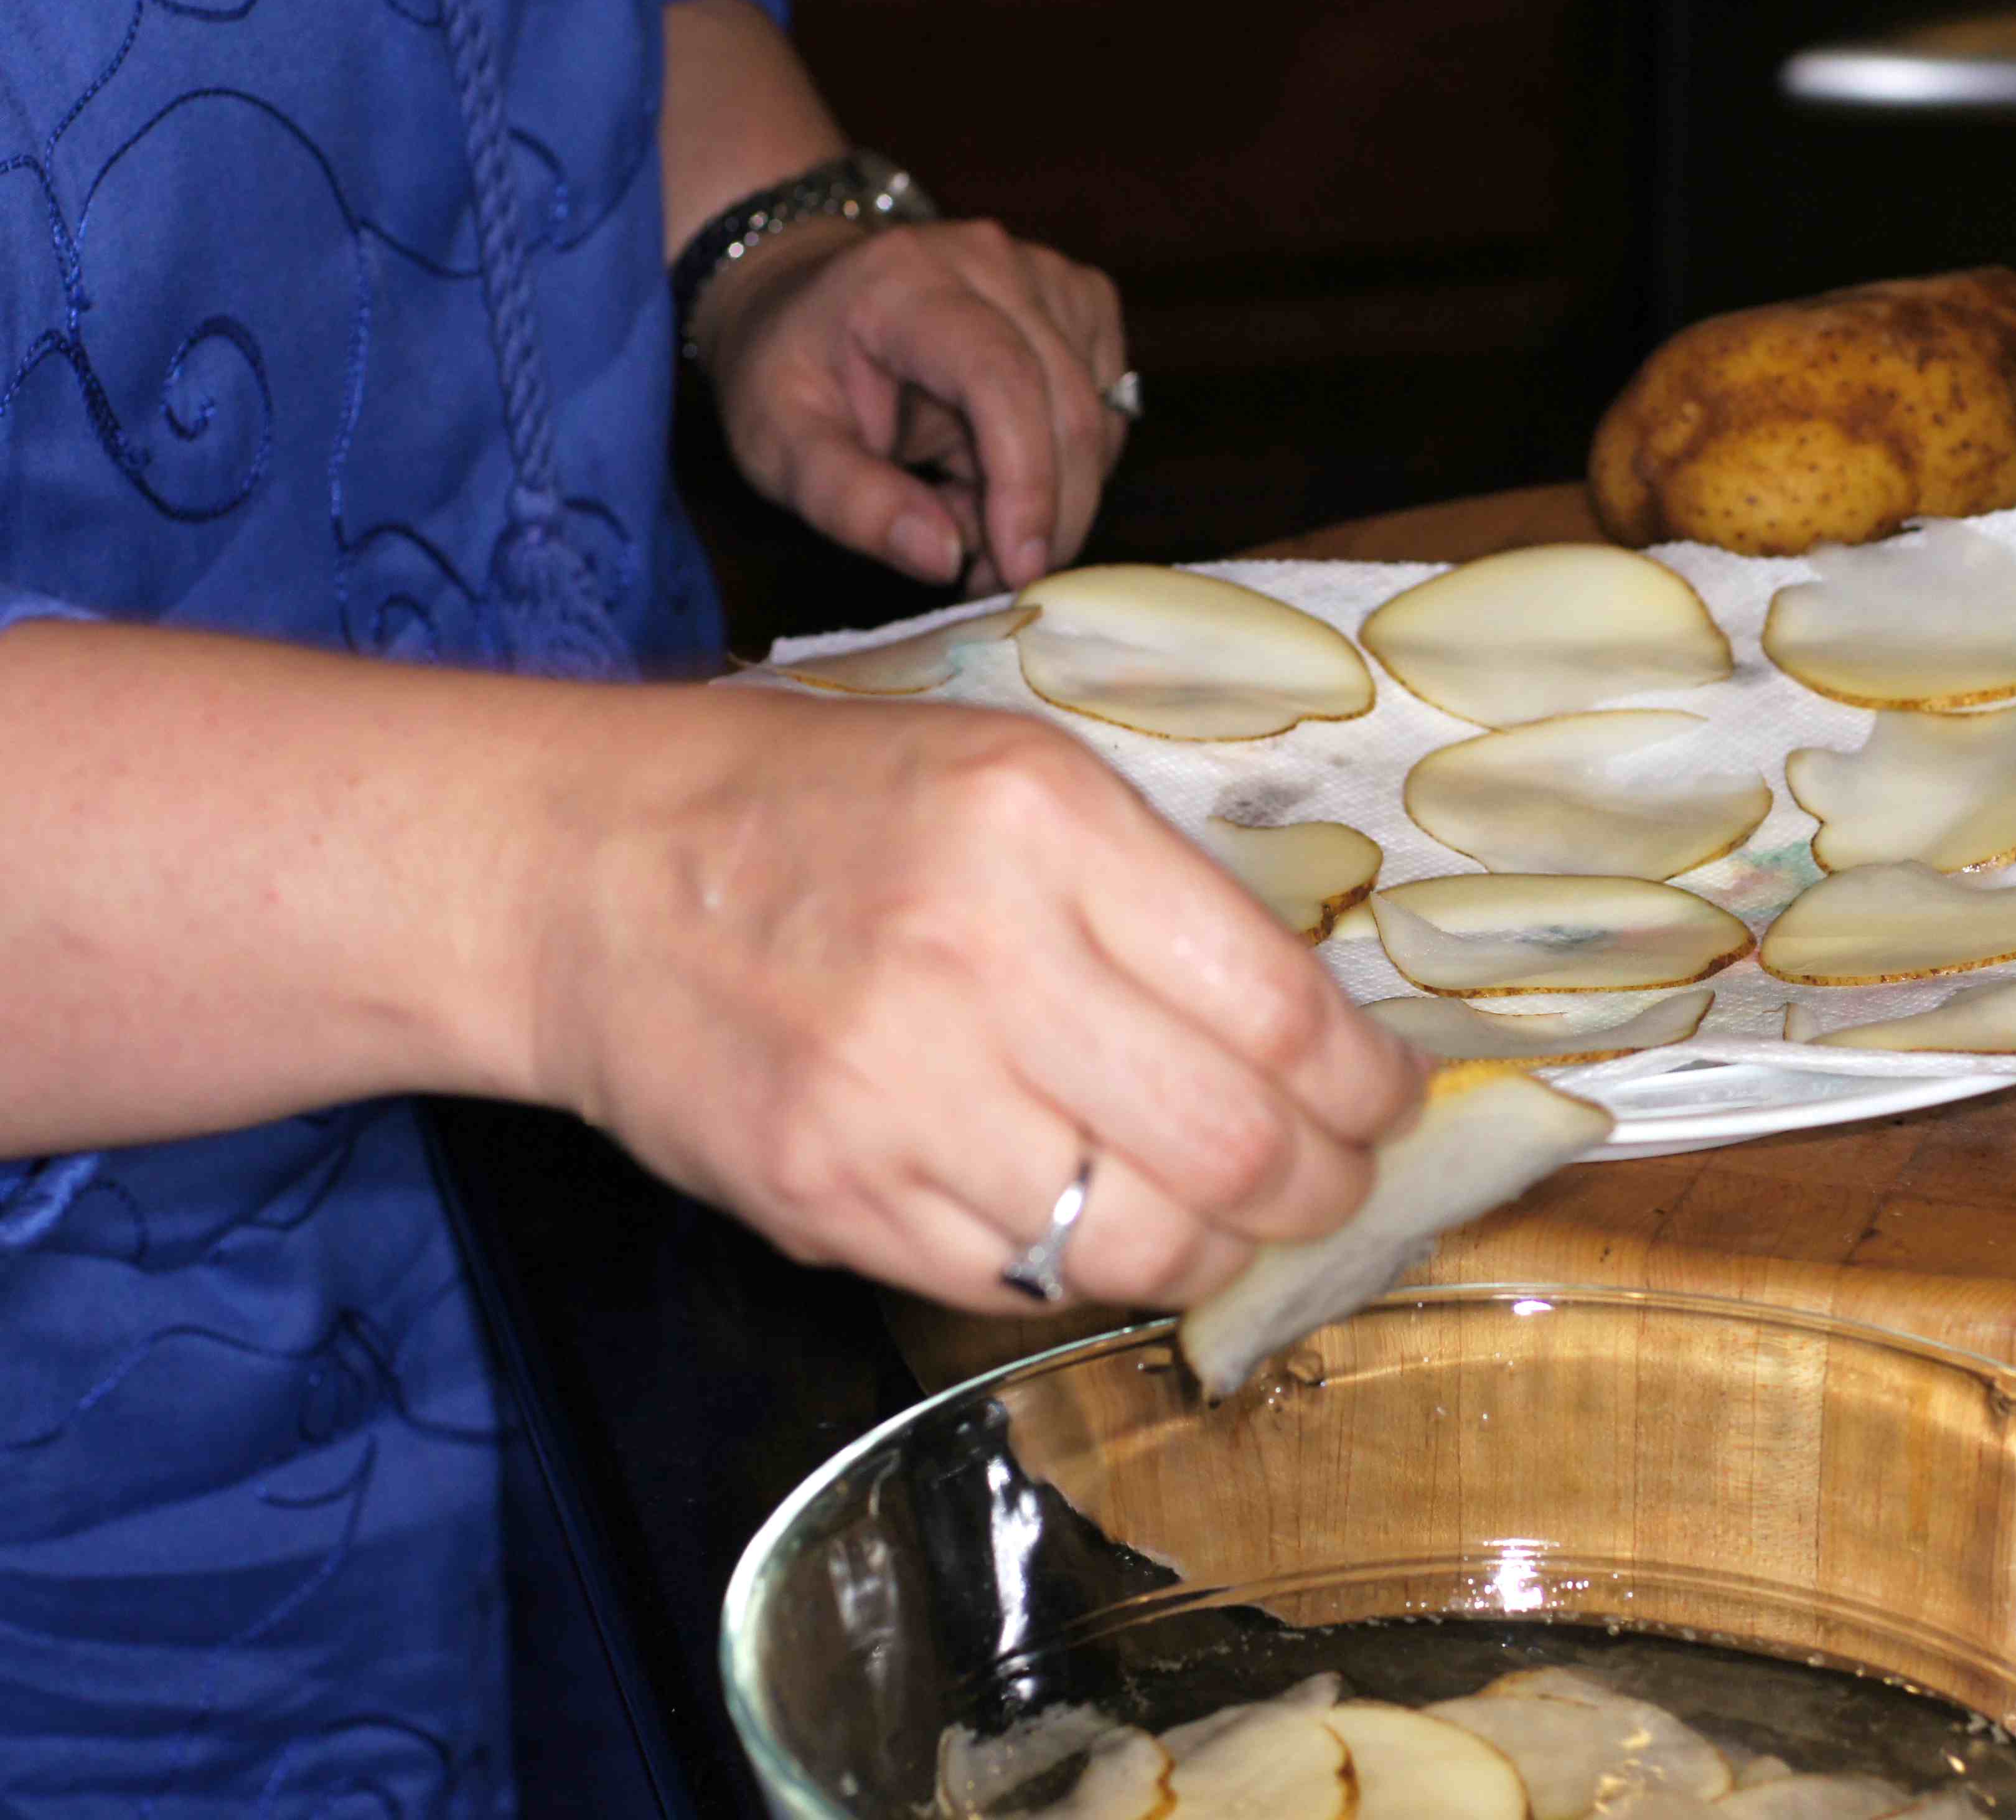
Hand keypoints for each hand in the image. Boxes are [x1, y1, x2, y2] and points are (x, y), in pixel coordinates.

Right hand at [533, 692, 1426, 1312]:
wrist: (584, 873)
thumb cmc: (818, 808)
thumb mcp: (1010, 776)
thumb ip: (1156, 890)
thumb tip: (1311, 1026)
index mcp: (1038, 827)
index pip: (1275, 1007)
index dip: (1364, 1084)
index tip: (1387, 1100)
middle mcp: (971, 959)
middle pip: (1232, 1145)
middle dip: (1322, 1187)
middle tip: (1335, 1180)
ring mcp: (892, 1095)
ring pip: (1139, 1244)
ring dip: (1220, 1251)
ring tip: (1232, 1221)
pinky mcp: (828, 1198)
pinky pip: (1021, 1283)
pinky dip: (1091, 1270)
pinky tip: (1104, 1223)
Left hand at [696, 216, 1127, 592]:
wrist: (799, 299)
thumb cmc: (785, 373)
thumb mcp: (779, 446)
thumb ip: (852, 503)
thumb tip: (944, 559)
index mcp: (907, 282)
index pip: (1002, 378)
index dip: (1026, 482)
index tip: (1019, 571)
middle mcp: (991, 261)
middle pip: (1068, 408)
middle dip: (1044, 517)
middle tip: (986, 576)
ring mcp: (1046, 273)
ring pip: (1096, 420)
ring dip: (1050, 495)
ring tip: (966, 506)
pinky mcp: (1080, 298)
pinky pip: (1106, 408)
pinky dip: (1065, 463)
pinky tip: (1001, 466)